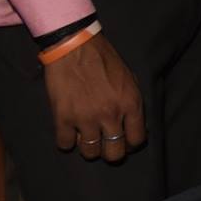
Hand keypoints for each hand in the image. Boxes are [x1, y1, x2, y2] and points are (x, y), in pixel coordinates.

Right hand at [45, 33, 145, 163]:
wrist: (75, 47)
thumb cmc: (104, 60)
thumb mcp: (129, 79)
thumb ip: (132, 103)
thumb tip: (134, 125)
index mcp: (130, 104)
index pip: (136, 140)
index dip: (131, 145)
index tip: (124, 142)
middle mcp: (110, 115)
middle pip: (114, 153)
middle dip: (111, 152)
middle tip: (105, 144)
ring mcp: (86, 118)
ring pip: (90, 152)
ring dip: (89, 148)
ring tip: (87, 138)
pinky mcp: (63, 118)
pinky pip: (65, 144)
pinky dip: (66, 141)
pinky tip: (69, 132)